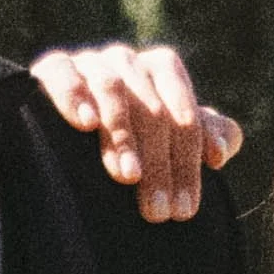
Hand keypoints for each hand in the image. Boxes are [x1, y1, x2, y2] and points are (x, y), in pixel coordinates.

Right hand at [31, 43, 242, 223]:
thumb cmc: (131, 147)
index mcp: (161, 70)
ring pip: (113, 88)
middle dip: (159, 163)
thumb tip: (222, 148)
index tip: (186, 208)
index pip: (183, 112)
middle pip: (151, 108)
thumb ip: (204, 138)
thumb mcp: (170, 145)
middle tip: (158, 211)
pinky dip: (76, 95)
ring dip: (123, 134)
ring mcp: (89, 62)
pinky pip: (64, 73)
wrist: (64, 145)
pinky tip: (86, 124)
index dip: (188, 160)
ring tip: (127, 176)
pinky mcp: (51, 69)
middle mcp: (127, 61)